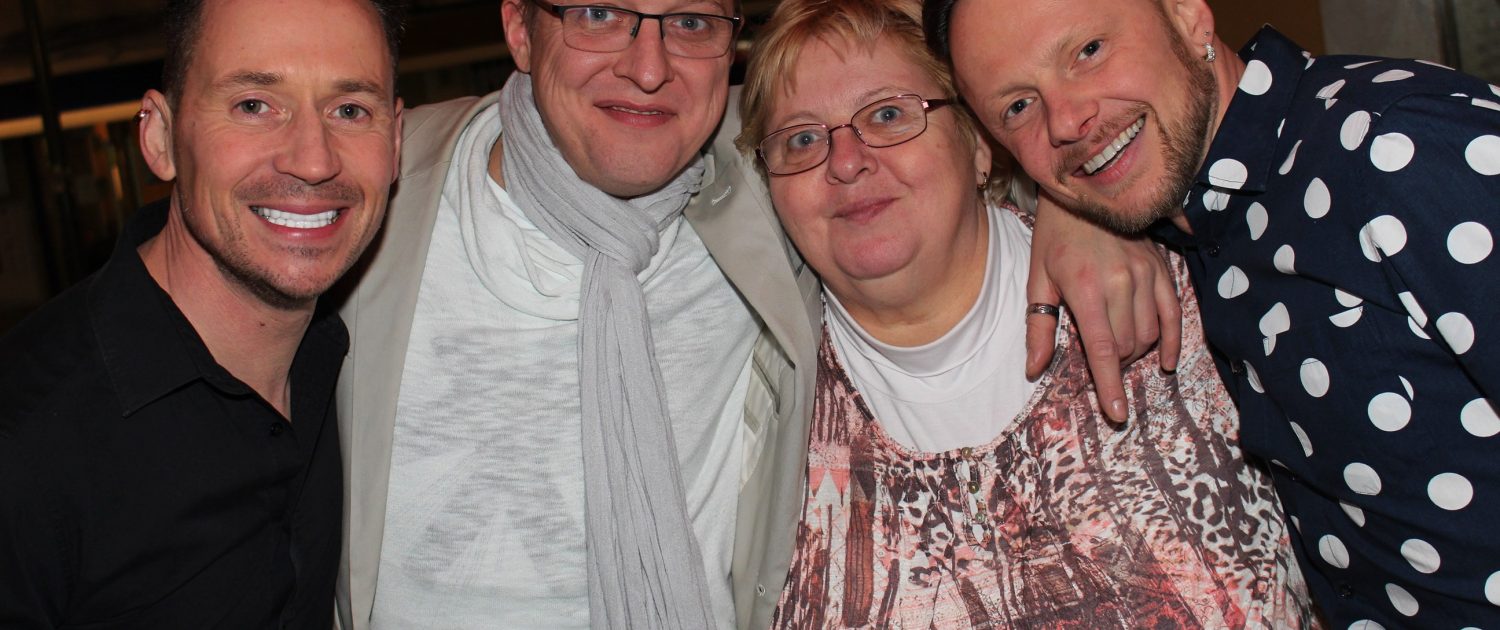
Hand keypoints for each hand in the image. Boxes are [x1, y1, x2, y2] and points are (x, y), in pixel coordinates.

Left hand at [1026, 193, 1181, 421]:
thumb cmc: (1055, 237)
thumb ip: (1038, 327)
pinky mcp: (1161, 269)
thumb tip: (1034, 369)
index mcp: (1086, 288)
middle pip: (1127, 345)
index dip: (1109, 385)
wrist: (1086, 191)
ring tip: (1118, 351)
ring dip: (1136, 353)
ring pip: (1149, 334)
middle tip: (1100, 363)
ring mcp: (1145, 275)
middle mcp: (1120, 283)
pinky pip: (1174, 314)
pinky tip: (1166, 360)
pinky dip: (1172, 341)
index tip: (1116, 413)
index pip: (1102, 349)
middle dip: (1115, 365)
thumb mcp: (1038, 280)